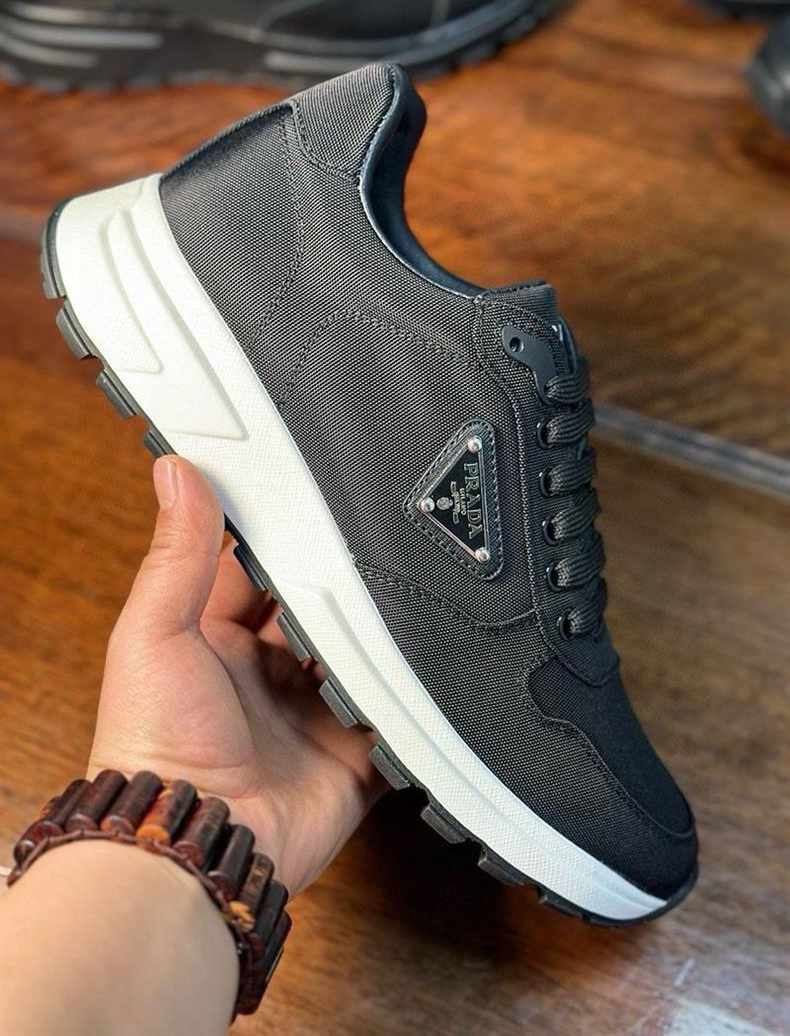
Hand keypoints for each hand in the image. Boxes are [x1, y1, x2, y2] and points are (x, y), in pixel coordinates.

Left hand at [89, 455, 386, 894]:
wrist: (195, 841)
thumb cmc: (154, 746)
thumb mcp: (153, 633)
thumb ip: (175, 554)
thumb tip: (176, 473)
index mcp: (214, 641)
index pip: (258, 571)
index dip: (283, 539)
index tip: (311, 499)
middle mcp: (266, 675)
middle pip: (320, 610)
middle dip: (343, 584)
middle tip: (374, 544)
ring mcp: (312, 714)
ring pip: (362, 656)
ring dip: (379, 632)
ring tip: (408, 590)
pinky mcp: (353, 755)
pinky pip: (394, 717)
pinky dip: (409, 696)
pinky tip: (426, 660)